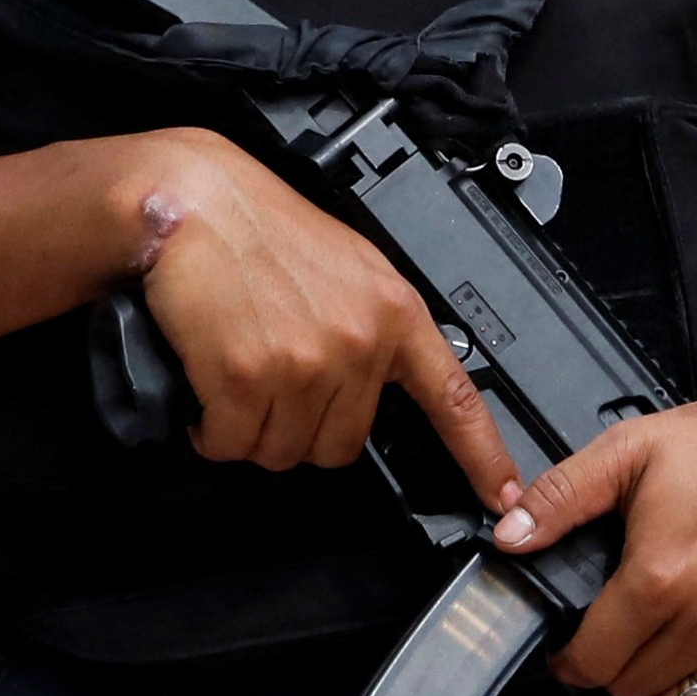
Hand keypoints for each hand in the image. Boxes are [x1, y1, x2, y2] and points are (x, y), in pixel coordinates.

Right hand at [110, 133, 524, 509]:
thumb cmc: (260, 228)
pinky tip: (208, 390)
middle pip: (340, 447)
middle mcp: (358, 343)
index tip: (503, 495)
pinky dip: (212, 430)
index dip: (482, 456)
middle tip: (272, 381)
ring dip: (251, 430)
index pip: (455, 398)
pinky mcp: (246, 378)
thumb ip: (374, 326)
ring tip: (237, 375)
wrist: (193, 200)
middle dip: (300, 428)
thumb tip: (376, 387)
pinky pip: (233, 444)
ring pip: (282, 452)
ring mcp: (304, 364)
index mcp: (393, 312)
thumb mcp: (350, 266)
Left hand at [495, 377, 696, 695]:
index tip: (572, 651)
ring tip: (659, 668)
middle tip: (619, 644)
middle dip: (615, 673)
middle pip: (634, 692)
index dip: (571, 660)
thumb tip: (509, 534)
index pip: (592, 661)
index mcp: (661, 576)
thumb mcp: (632, 449)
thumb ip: (563, 495)